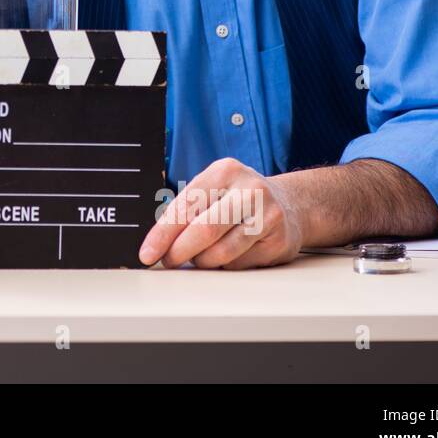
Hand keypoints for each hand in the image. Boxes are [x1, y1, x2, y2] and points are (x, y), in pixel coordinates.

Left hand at [138, 157, 307, 269]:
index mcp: (225, 171)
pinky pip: (239, 264)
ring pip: (221, 253)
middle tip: (168, 261)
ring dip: (202, 261)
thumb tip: (156, 244)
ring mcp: (268, 216)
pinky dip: (224, 265)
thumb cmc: (238, 198)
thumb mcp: (213, 189)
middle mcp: (249, 190)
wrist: (290, 204)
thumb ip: (187, 210)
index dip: (163, 233)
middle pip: (205, 230)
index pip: (186, 206)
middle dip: (179, 251)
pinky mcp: (279, 241)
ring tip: (199, 255)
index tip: (147, 253)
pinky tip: (228, 254)